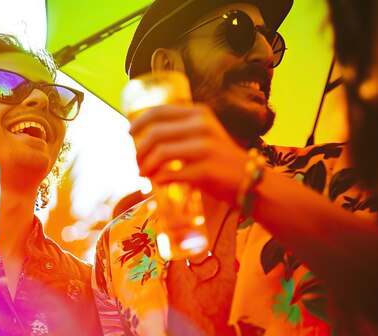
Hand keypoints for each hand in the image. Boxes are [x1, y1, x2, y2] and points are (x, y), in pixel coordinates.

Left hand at [130, 103, 248, 204]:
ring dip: (145, 166)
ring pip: (160, 153)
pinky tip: (158, 182)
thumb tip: (141, 138)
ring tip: (143, 173)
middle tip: (137, 162)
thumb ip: (179, 130)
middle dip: (139, 150)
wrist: (248, 179)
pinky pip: (170, 174)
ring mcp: (205, 148)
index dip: (139, 122)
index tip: (129, 134)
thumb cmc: (218, 158)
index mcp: (199, 113)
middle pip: (155, 134)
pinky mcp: (205, 171)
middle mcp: (202, 126)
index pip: (159, 111)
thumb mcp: (203, 134)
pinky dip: (159, 179)